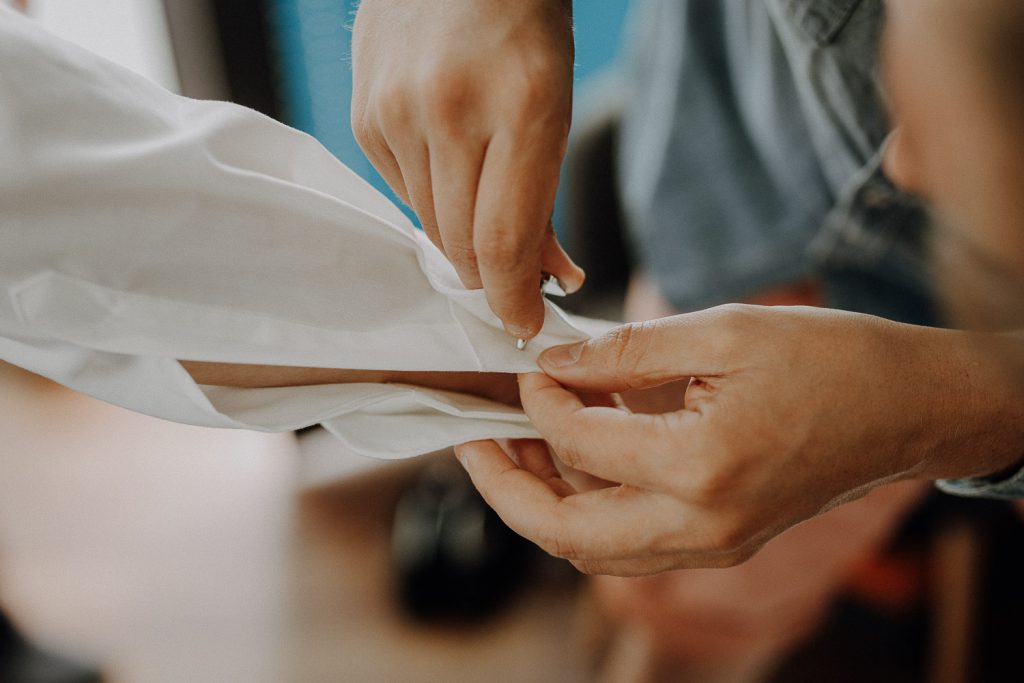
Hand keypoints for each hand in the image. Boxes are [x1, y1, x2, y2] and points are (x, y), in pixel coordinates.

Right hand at [351, 0, 583, 339]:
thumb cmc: (523, 24)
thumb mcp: (557, 102)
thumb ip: (546, 196)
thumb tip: (547, 277)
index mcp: (523, 105)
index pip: (504, 241)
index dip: (513, 299)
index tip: (523, 326)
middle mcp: (450, 109)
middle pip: (461, 245)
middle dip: (491, 276)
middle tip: (514, 280)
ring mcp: (396, 110)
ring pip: (428, 223)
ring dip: (460, 235)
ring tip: (483, 200)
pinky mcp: (363, 115)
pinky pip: (400, 188)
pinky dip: (430, 194)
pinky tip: (446, 157)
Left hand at [457, 305, 1023, 574]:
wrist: (908, 408)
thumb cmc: (831, 359)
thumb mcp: (723, 331)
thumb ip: (628, 351)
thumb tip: (553, 363)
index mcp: (701, 466)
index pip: (581, 441)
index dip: (538, 399)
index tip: (525, 364)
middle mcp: (703, 525)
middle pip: (566, 535)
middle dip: (505, 489)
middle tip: (471, 440)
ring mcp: (713, 544)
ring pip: (594, 549)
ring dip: (542, 502)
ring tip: (513, 444)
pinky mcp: (720, 540)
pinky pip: (630, 540)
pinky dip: (588, 505)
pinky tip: (574, 454)